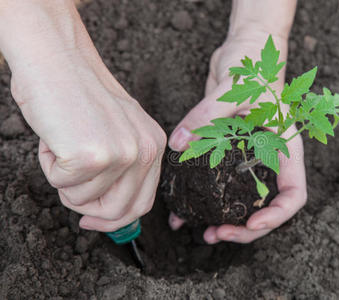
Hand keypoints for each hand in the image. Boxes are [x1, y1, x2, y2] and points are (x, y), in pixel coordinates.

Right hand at [2, 1, 165, 231]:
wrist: (55, 58)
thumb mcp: (117, 131)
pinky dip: (49, 165)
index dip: (115, 219)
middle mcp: (145, 150)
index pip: (142, 203)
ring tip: (64, 142)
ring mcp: (122, 153)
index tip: (91, 220)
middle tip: (68, 179)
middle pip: (117, 212)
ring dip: (64, 178)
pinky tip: (55, 136)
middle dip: (85, 206)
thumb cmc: (78, 94)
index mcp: (154, 145)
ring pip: (83, 200)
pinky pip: (61, 185)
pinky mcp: (92, 155)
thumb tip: (111, 212)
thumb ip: (124, 169)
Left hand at [168, 31, 306, 242]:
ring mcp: (249, 155)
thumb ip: (208, 114)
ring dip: (226, 220)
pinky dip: (204, 197)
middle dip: (245, 227)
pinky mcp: (229, 149)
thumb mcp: (234, 89)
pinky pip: (219, 180)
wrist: (245, 50)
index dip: (276, 215)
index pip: (293, 194)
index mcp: (284, 147)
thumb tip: (179, 144)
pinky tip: (183, 210)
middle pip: (267, 205)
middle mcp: (269, 156)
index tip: (251, 223)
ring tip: (204, 233)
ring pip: (242, 199)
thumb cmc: (254, 66)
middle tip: (218, 233)